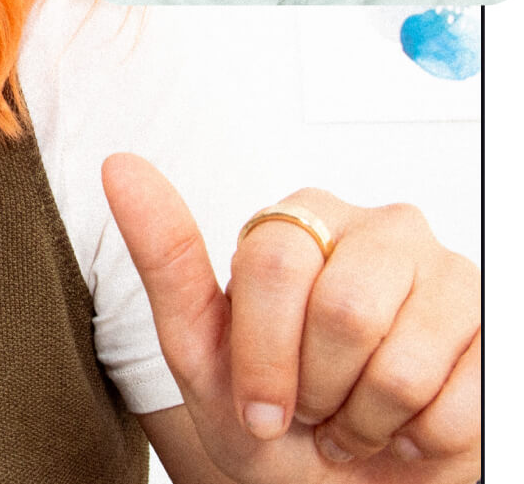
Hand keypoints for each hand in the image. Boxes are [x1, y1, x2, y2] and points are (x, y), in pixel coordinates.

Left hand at [102, 155, 479, 483]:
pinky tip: (409, 426)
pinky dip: (422, 440)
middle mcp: (375, 227)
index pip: (274, 262)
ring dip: (368, 419)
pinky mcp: (492, 322)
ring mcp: (442, 270)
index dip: (263, 354)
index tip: (260, 401)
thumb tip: (118, 165)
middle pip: (342, 308)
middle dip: (318, 388)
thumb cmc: (274, 424)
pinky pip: (455, 399)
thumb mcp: (199, 353)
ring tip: (358, 415)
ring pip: (400, 356)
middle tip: (315, 406)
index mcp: (297, 220)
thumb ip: (164, 256)